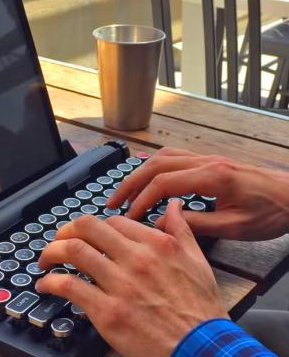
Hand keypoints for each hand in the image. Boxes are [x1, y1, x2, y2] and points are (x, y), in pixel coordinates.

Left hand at [36, 201, 226, 356]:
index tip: (87, 235)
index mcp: (156, 244)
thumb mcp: (197, 261)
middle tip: (59, 240)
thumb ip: (181, 228)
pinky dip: (51, 282)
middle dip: (67, 231)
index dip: (95, 226)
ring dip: (52, 251)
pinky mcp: (107, 311)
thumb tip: (172, 205)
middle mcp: (136, 258)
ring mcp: (120, 284)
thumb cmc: (200, 308)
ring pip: (74, 251)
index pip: (113, 221)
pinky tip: (46, 284)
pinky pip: (70, 286)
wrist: (202, 348)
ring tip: (45, 259)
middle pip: (88, 228)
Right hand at [108, 147, 288, 240]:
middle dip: (130, 183)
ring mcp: (206, 157)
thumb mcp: (236, 226)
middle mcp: (205, 161)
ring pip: (162, 157)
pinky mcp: (208, 160)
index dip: (141, 200)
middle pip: (156, 165)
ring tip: (124, 190)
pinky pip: (173, 157)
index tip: (128, 217)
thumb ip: (197, 223)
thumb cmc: (270, 213)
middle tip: (113, 201)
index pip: (163, 184)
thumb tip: (162, 222)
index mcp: (212, 177)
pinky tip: (147, 176)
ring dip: (139, 173)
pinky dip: (154, 166)